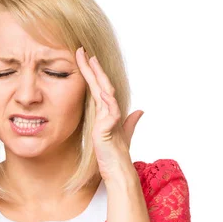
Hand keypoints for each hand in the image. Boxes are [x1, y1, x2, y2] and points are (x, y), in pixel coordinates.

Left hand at [76, 46, 143, 181]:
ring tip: (92, 62)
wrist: (118, 170)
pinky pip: (110, 113)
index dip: (92, 72)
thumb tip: (139, 111)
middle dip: (92, 67)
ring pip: (105, 93)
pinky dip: (108, 102)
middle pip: (101, 85)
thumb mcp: (119, 134)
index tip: (84, 57)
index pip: (99, 87)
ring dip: (99, 77)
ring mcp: (110, 119)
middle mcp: (109, 112)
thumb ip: (128, 122)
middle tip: (83, 50)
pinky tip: (104, 92)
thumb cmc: (116, 154)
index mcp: (107, 112)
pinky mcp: (109, 129)